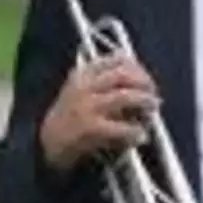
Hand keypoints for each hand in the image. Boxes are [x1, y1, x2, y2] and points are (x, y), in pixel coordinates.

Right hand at [39, 54, 158, 172]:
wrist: (48, 144)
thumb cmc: (72, 116)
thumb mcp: (83, 91)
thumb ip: (107, 82)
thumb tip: (143, 82)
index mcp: (83, 74)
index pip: (116, 59)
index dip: (137, 68)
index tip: (146, 78)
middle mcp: (84, 86)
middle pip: (123, 74)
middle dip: (144, 83)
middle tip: (154, 96)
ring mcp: (86, 106)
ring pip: (125, 96)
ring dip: (145, 102)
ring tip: (152, 112)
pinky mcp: (90, 128)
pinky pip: (121, 127)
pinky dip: (136, 131)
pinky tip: (141, 137)